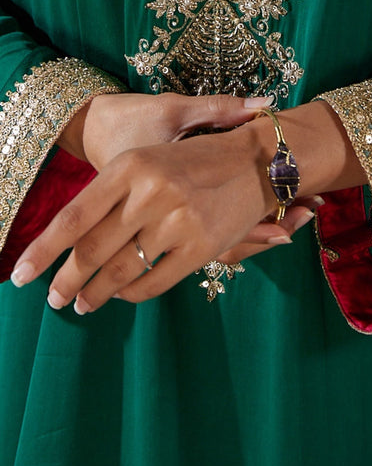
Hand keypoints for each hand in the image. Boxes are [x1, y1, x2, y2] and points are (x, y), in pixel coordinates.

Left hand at [11, 101, 366, 312]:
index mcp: (130, 166)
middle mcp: (150, 192)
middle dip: (66, 280)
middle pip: (92, 249)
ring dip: (96, 293)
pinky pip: (155, 282)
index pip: (73, 217)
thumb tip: (73, 246)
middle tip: (53, 299)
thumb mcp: (148, 165)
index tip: (22, 274)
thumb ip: (113, 202)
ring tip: (81, 304)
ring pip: (121, 270)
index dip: (43, 250)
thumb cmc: (194, 163)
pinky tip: (122, 295)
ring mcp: (177, 221)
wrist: (254, 161)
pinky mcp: (202, 247)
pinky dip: (133, 294)